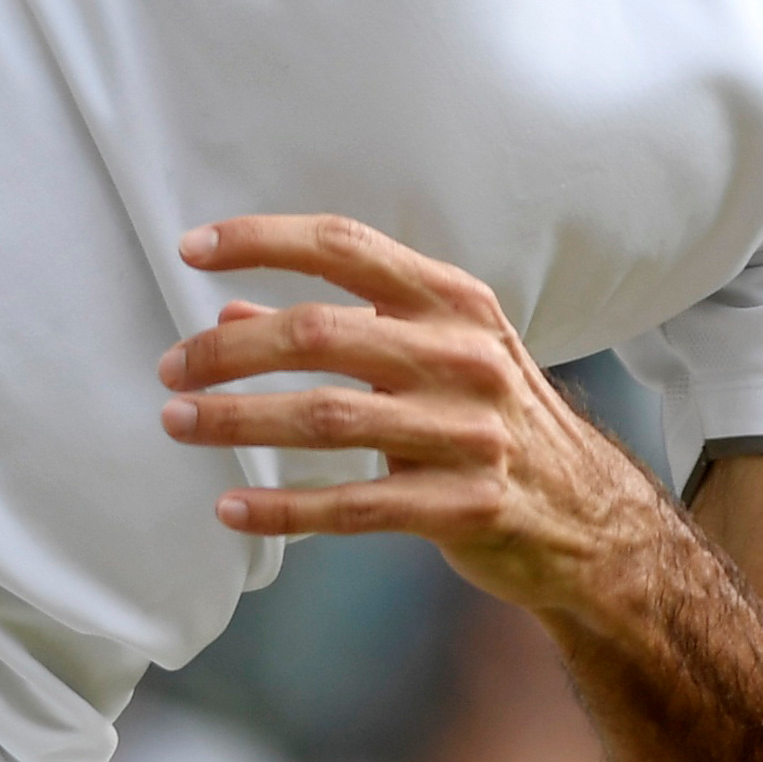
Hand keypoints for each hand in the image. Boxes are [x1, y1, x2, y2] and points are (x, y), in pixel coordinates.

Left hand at [157, 215, 665, 609]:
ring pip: (326, 417)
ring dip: (237, 421)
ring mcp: (469, 432)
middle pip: (319, 333)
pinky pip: (353, 507)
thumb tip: (228, 313)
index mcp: (455, 302)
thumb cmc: (495, 422)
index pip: (344, 248)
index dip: (261, 242)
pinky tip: (231, 508)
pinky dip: (283, 508)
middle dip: (228, 351)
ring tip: (178, 424)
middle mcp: (464, 356)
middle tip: (170, 370)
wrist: (592, 519)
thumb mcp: (434, 356)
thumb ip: (342, 329)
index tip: (190, 251)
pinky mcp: (466, 504)